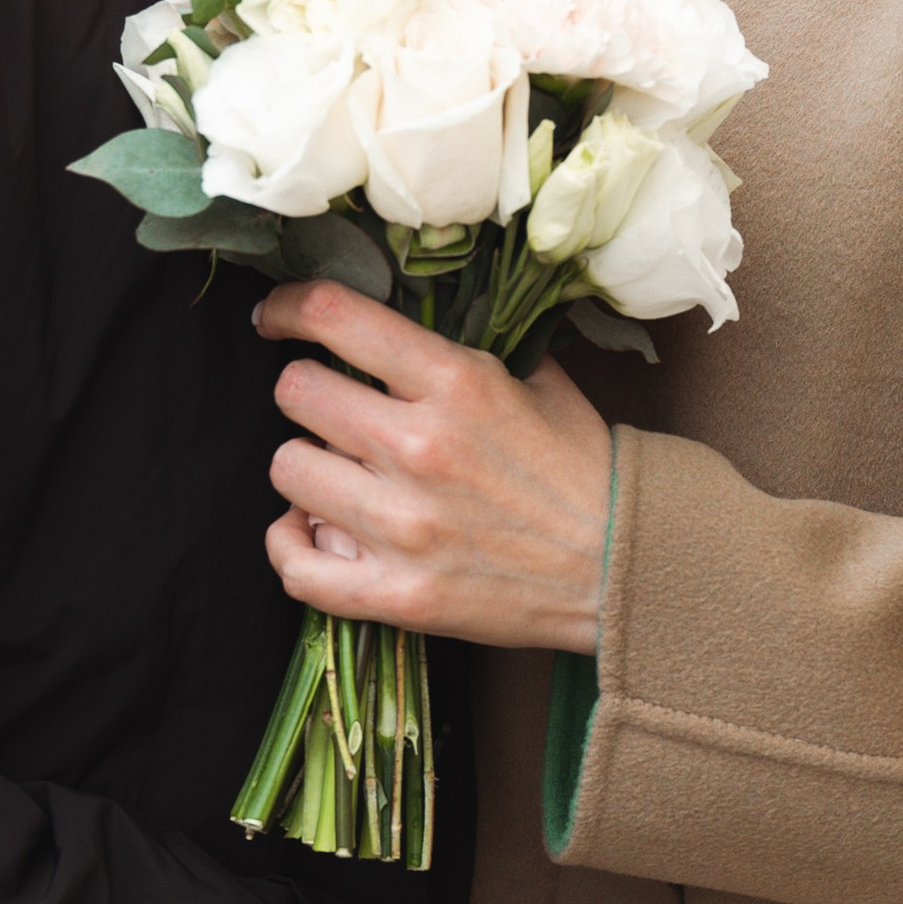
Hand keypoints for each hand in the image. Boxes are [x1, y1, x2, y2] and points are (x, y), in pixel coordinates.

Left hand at [255, 280, 612, 651]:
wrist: (624, 567)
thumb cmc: (582, 469)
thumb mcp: (537, 380)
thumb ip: (465, 350)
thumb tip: (398, 321)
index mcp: (456, 383)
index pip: (336, 316)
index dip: (289, 308)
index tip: (277, 318)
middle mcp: (420, 447)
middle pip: (296, 392)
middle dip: (308, 394)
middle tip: (334, 410)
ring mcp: (404, 527)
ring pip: (288, 470)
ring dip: (308, 468)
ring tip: (342, 476)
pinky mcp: (399, 594)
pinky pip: (295, 566)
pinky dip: (291, 547)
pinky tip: (312, 532)